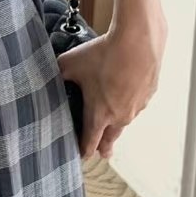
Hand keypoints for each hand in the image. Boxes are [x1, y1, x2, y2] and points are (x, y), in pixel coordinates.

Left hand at [57, 11, 167, 160]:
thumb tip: (46, 76)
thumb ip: (57, 75)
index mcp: (99, 115)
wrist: (137, 39)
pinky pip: (137, 105)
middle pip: (110, 140)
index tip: (79, 156)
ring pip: (125, 122)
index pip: (90, 144)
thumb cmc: (104, 54)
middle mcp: (120, 116)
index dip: (83, 151)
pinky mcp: (149, 94)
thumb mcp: (71, 64)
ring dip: (117, 124)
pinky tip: (126, 96)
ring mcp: (137, 106)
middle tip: (102, 154)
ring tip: (113, 125)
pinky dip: (130, 104)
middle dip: (104, 147)